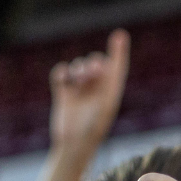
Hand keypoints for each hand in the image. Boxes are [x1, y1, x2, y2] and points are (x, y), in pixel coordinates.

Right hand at [48, 29, 128, 148]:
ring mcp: (79, 91)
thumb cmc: (93, 129)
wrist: (74, 144)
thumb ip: (105, 83)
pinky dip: (62, 72)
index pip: (116, 66)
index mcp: (111, 91)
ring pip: (78, 67)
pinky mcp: (64, 94)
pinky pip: (61, 75)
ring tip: (77, 78)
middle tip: (90, 72)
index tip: (119, 35)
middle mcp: (96, 89)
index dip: (118, 51)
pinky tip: (64, 78)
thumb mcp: (104, 104)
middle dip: (92, 63)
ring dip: (78, 68)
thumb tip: (105, 62)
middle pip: (96, 63)